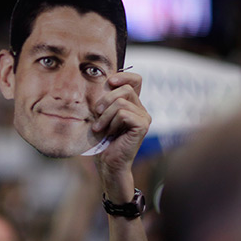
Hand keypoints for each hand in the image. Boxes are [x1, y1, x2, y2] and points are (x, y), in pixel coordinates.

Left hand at [93, 71, 150, 195]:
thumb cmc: (102, 141)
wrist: (108, 164)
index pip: (135, 80)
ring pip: (121, 102)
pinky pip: (123, 113)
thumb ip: (105, 100)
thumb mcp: (101, 116)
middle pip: (125, 89)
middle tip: (96, 114)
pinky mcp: (142, 126)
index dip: (124, 76)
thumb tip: (103, 81)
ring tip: (100, 128)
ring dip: (105, 116)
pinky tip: (109, 133)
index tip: (109, 81)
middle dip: (106, 100)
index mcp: (133, 105)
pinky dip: (111, 122)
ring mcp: (144, 118)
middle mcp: (141, 110)